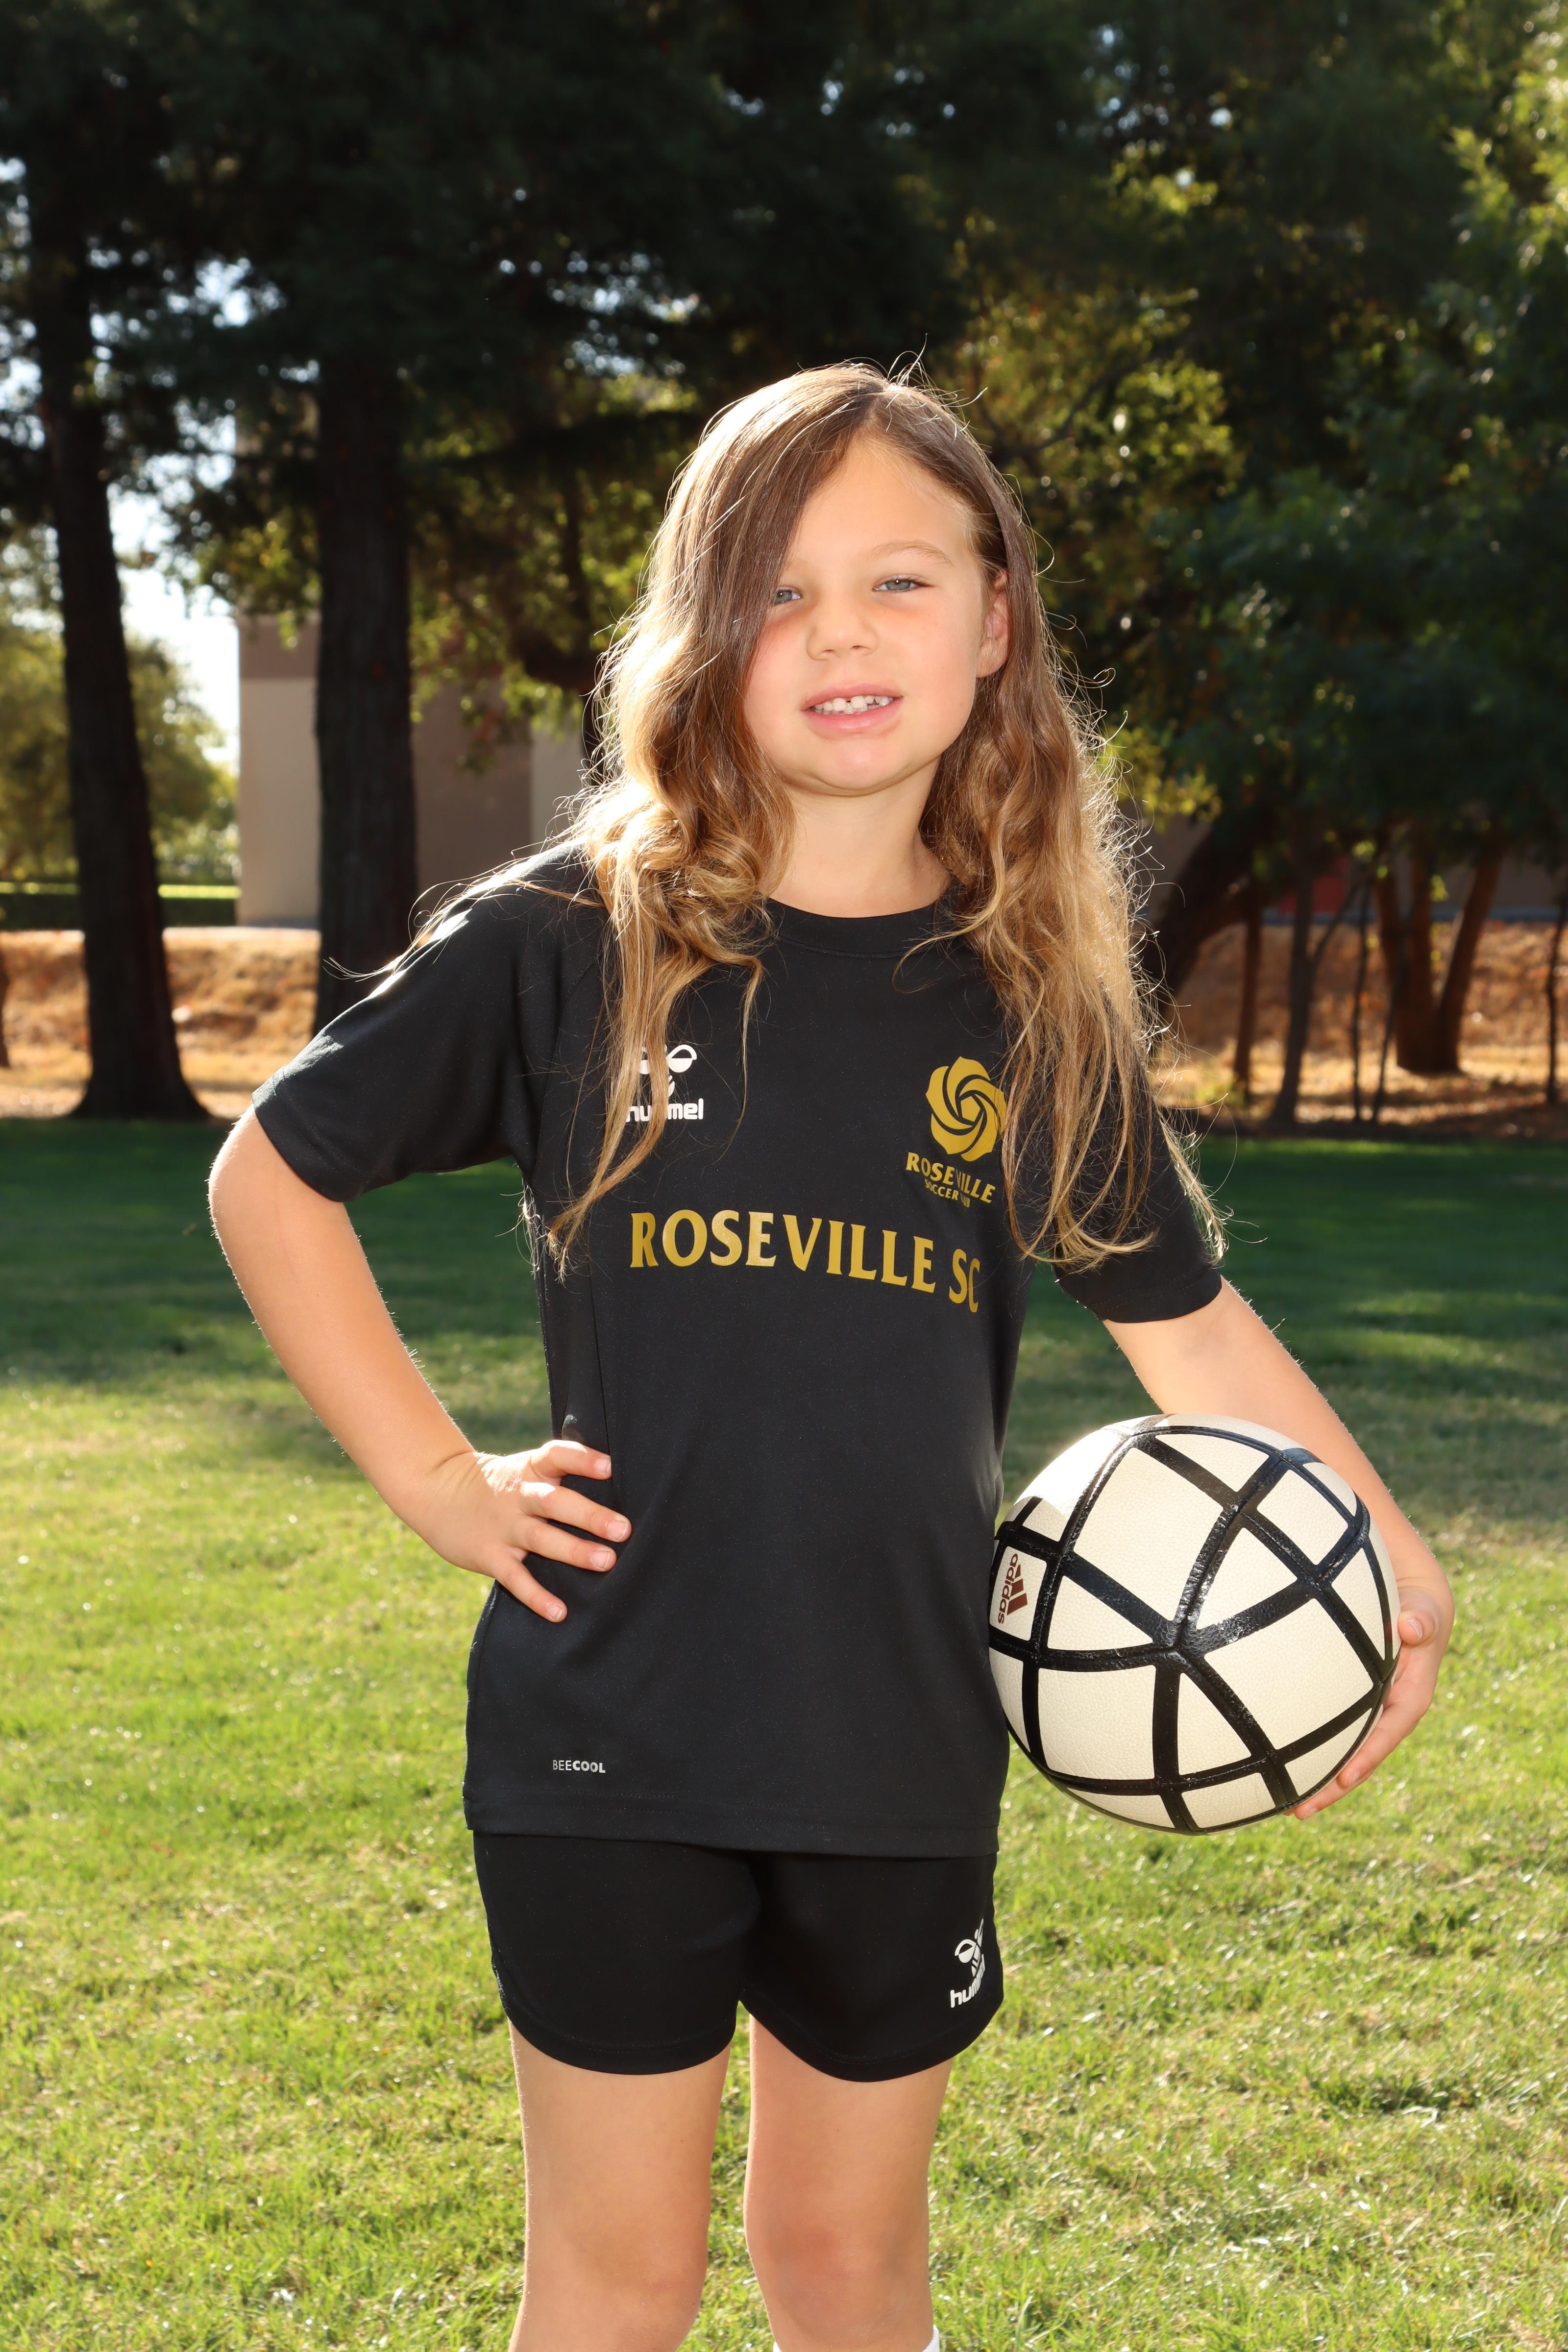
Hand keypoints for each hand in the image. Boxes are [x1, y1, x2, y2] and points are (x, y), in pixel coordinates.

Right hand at [405, 1439, 628, 1623]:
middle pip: (555, 1502)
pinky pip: (515, 1578)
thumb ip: (559, 1476)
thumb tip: (615, 1484)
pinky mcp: (489, 1555)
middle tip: (623, 1529)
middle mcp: (519, 1496)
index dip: (582, 1460)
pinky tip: (559, 1612)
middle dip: (589, 1515)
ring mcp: (503, 1527)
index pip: (556, 1456)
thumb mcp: (523, 1469)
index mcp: (530, 1469)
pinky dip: (536, 1596)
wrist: (436, 1492)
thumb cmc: (499, 1485)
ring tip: (606, 1561)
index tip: (609, 1467)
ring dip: (574, 1550)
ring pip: (541, 1538)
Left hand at [1293, 1548, 1454, 1819]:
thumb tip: (1413, 1627)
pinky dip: (1308, 1750)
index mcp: (1410, 1699)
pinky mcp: (1351, 1706)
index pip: (1387, 1734)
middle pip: (1359, 1758)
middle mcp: (1389, 1714)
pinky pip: (1330, 1733)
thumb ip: (1422, 1620)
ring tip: (1279, 1805)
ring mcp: (1368, 1713)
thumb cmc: (1420, 1608)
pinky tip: (1275, 1762)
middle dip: (1331, 1787)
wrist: (1415, 1602)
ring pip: (1341, 1752)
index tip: (1341, 1780)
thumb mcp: (1425, 1611)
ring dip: (1315, 1778)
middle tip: (1297, 1812)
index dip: (1365, 1759)